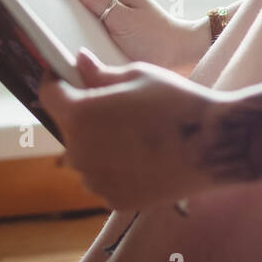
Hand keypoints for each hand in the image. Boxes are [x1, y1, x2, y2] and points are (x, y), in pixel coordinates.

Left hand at [37, 49, 226, 210]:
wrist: (212, 146)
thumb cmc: (176, 103)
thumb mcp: (138, 76)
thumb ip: (101, 73)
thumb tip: (79, 61)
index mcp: (80, 115)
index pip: (49, 95)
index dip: (55, 81)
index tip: (62, 75)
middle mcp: (78, 152)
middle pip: (69, 128)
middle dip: (84, 114)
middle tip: (118, 106)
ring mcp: (95, 180)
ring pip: (86, 156)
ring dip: (99, 144)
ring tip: (136, 134)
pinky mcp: (114, 200)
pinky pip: (103, 178)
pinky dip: (114, 168)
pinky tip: (143, 157)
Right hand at [67, 0, 207, 75]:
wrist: (180, 60)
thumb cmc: (155, 36)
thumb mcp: (122, 18)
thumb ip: (97, 0)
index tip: (50, 8)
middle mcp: (114, 3)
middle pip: (81, 6)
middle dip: (69, 17)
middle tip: (55, 31)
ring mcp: (114, 22)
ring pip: (86, 25)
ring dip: (78, 35)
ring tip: (64, 46)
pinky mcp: (115, 40)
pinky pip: (94, 40)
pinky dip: (88, 46)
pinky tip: (78, 56)